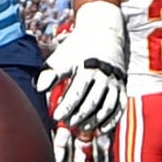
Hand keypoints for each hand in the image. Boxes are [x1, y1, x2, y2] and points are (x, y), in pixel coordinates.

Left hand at [36, 1, 127, 133]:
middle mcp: (104, 75)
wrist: (103, 31)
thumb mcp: (62, 57)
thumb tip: (39, 88)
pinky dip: (112, 120)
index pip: (77, 93)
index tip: (56, 117)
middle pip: (92, 102)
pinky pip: (119, 107)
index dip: (66, 107)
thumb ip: (51, 72)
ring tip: (81, 128)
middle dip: (79, 116)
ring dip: (94, 120)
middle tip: (67, 124)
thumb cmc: (77, 47)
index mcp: (87, 67)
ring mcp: (115, 81)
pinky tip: (101, 130)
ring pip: (107, 107)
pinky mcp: (122, 86)